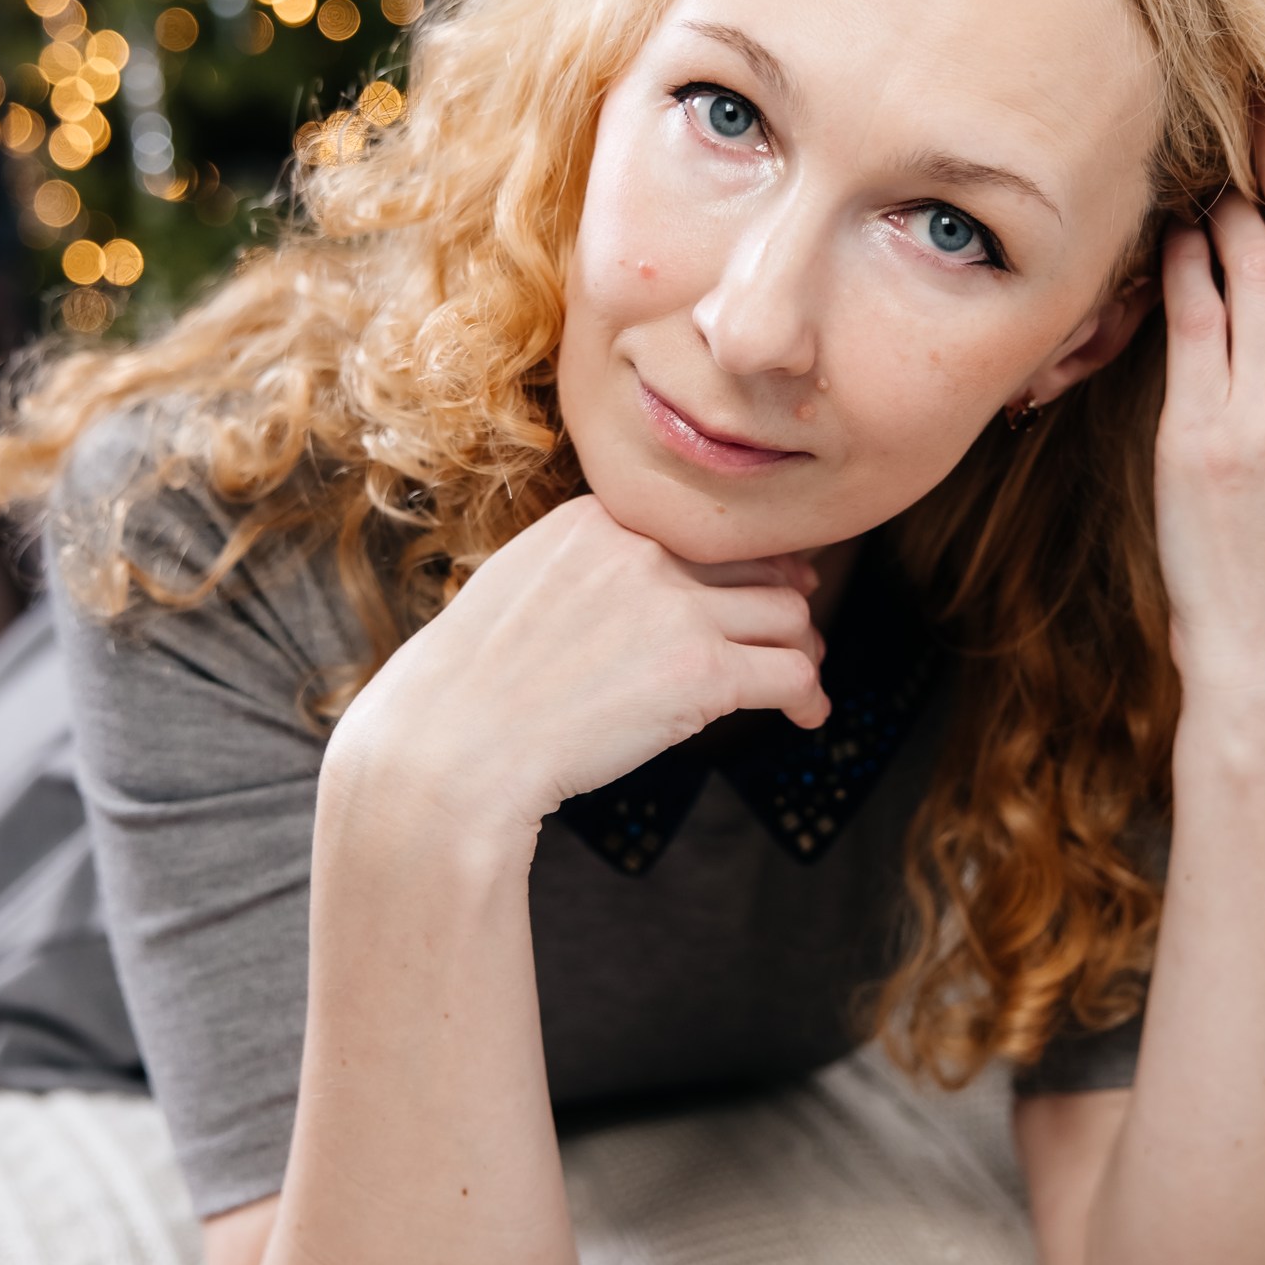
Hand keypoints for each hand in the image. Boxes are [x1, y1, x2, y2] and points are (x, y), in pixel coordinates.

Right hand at [320, 494, 827, 860]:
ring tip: (802, 679)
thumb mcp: (519, 584)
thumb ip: (584, 567)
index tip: (759, 583)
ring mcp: (677, 607)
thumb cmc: (470, 686)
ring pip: (788, 615)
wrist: (453, 746)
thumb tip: (637, 585)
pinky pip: (793, 673)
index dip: (742, 558)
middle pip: (756, 563)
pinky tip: (807, 716)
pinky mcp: (702, 672)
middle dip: (784, 599)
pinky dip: (810, 697)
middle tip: (793, 633)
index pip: (702, 525)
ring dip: (803, 649)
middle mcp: (644, 549)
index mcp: (599, 519)